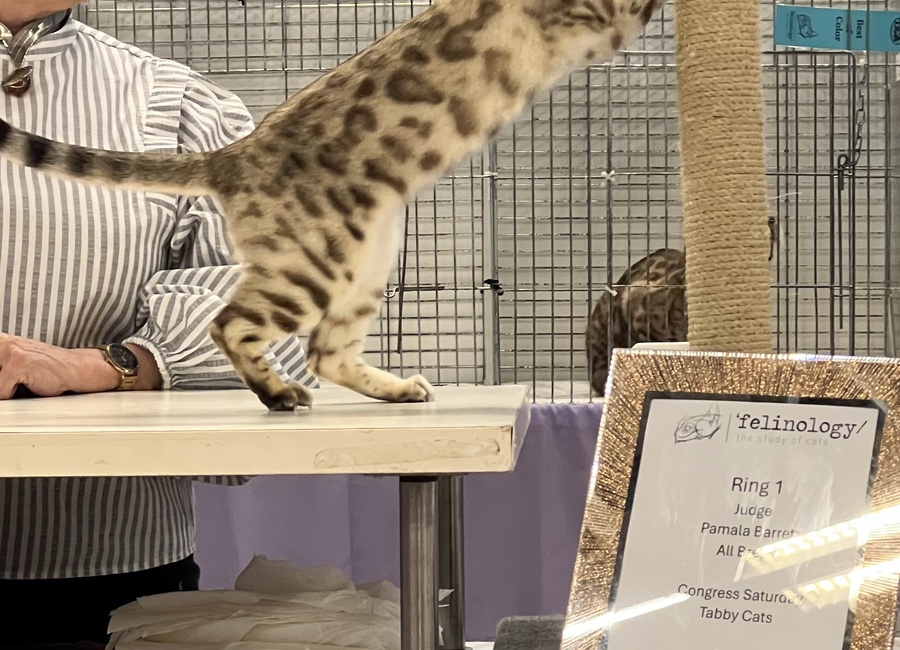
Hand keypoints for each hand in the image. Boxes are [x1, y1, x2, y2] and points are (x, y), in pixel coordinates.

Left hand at [0, 333, 120, 398]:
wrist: (74, 369)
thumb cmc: (48, 367)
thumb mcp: (17, 359)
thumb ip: (2, 364)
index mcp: (2, 341)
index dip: (1, 375)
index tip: (7, 378)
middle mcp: (3, 342)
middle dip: (2, 382)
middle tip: (17, 381)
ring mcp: (10, 352)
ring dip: (6, 389)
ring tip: (22, 383)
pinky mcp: (17, 365)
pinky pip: (1, 392)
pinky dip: (13, 396)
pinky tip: (29, 386)